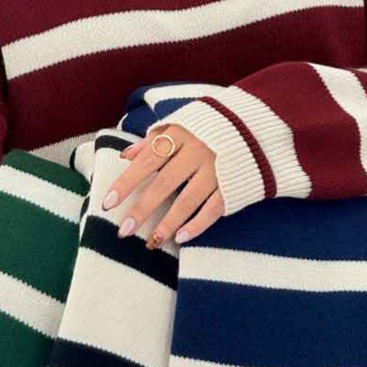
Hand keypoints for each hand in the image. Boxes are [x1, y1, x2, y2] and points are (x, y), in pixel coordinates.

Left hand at [102, 124, 224, 248]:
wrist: (258, 127)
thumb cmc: (211, 127)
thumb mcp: (181, 125)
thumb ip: (153, 140)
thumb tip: (126, 155)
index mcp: (181, 134)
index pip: (146, 161)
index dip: (126, 183)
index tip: (107, 203)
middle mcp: (197, 151)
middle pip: (164, 184)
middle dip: (142, 209)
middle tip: (124, 230)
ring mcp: (216, 169)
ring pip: (187, 200)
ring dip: (167, 223)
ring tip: (151, 241)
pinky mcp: (233, 185)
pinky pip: (213, 209)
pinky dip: (197, 225)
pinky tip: (181, 238)